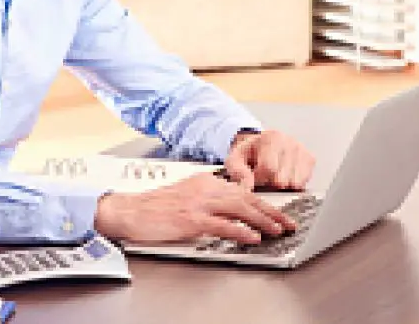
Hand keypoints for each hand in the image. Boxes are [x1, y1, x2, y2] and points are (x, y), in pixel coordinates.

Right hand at [94, 173, 296, 244]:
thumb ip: (209, 199)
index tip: (278, 213)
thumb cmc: (154, 207)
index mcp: (204, 181)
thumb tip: (233, 210)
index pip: (241, 191)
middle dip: (271, 211)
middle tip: (288, 223)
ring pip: (239, 209)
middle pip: (246, 198)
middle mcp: (204, 188)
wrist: (130, 210)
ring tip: (277, 230)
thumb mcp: (186, 195)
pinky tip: (252, 237)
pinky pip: (222, 225)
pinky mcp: (190, 219)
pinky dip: (240, 231)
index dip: (263, 203)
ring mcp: (197, 203)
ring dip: (262, 220)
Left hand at [224, 130, 315, 189]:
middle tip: (264, 180)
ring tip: (273, 179)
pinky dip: (292, 186)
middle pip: (283, 178)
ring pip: (295, 183)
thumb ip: (237, 171)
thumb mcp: (235, 159)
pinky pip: (304, 183)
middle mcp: (290, 142)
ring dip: (282, 187)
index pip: (269, 168)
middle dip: (271, 184)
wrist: (259, 144)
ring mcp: (302, 151)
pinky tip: (283, 178)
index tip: (255, 179)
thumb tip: (248, 185)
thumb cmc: (248, 153)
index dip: (260, 179)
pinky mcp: (310, 160)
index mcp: (272, 138)